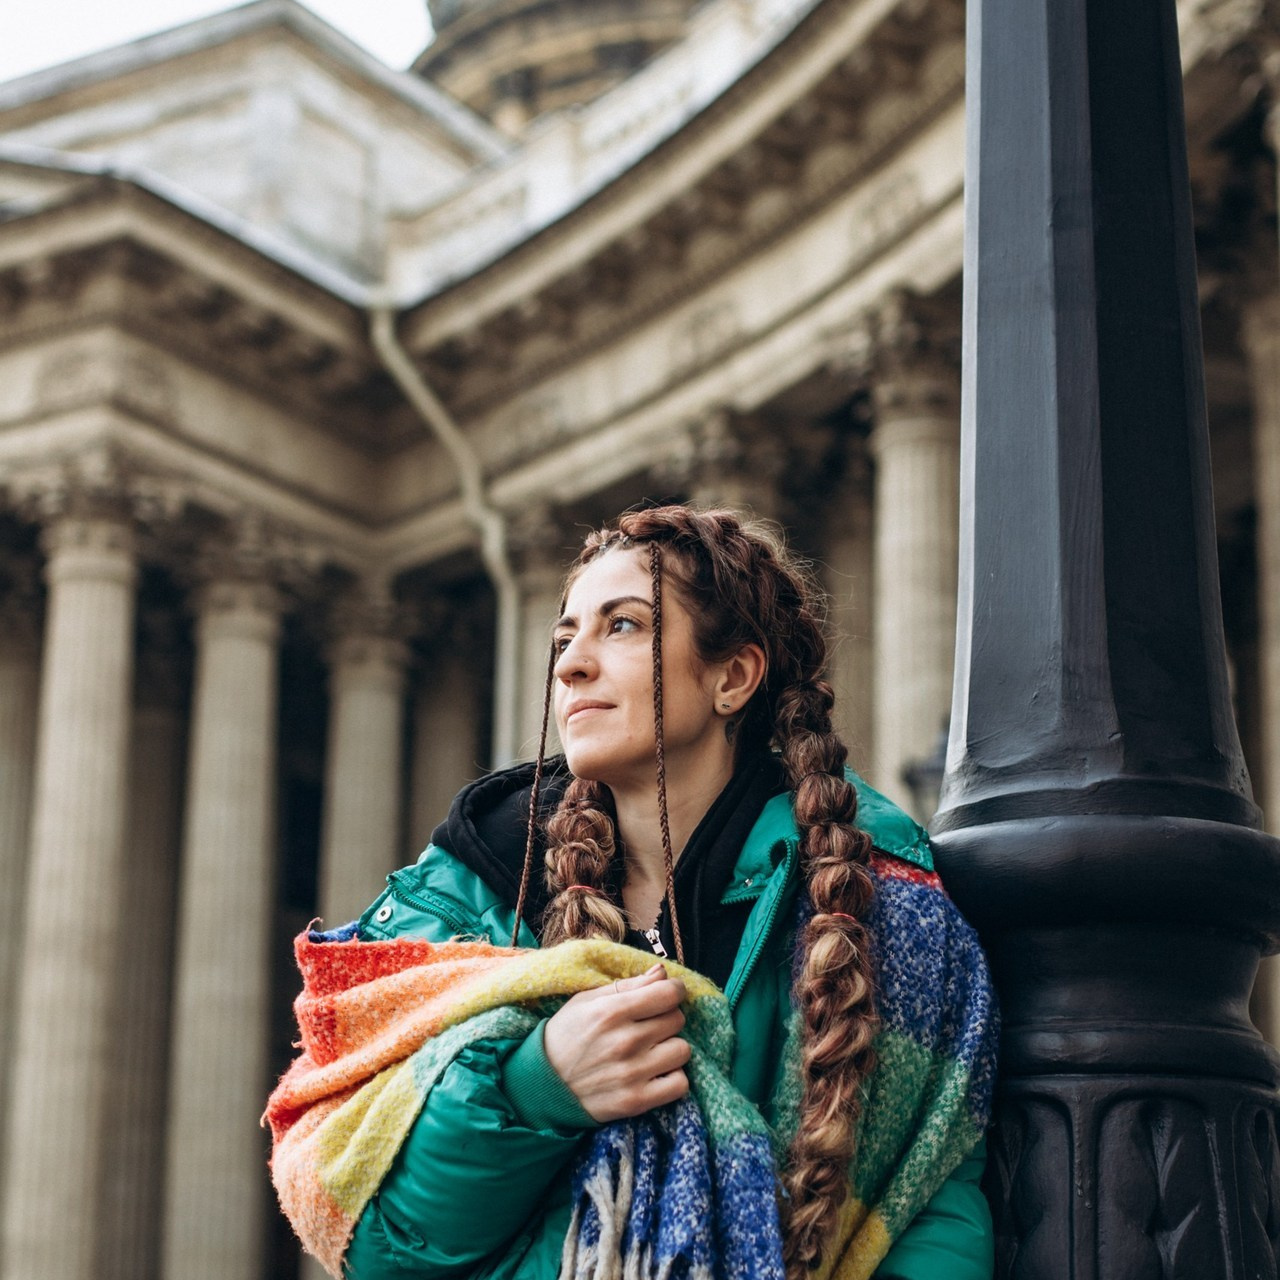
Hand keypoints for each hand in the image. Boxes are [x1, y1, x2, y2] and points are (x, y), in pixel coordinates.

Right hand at [543, 964, 690, 1121]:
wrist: (543, 1086)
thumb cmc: (566, 1035)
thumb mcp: (587, 1000)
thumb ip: (628, 985)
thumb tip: (663, 973)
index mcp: (612, 1011)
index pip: (668, 993)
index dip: (674, 990)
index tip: (669, 993)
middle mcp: (625, 1041)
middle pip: (677, 1019)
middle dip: (667, 1017)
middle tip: (650, 1024)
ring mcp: (632, 1073)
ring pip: (682, 1050)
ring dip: (671, 1047)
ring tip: (652, 1049)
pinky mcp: (636, 1101)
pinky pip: (679, 1084)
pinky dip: (672, 1077)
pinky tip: (656, 1071)